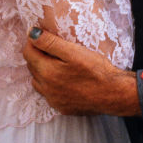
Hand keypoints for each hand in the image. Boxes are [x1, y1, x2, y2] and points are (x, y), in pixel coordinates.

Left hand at [23, 27, 140, 115]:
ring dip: (42, 71)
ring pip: (38, 82)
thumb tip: (31, 33)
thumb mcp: (73, 51)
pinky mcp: (63, 108)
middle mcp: (46, 89)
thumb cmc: (96, 70)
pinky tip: (63, 79)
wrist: (114, 94)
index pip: (28, 53)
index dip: (32, 41)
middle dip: (37, 55)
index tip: (40, 34)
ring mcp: (54, 100)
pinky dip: (50, 85)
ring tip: (55, 62)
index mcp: (47, 72)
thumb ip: (50, 42)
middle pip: (32, 67)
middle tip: (50, 46)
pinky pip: (49, 94)